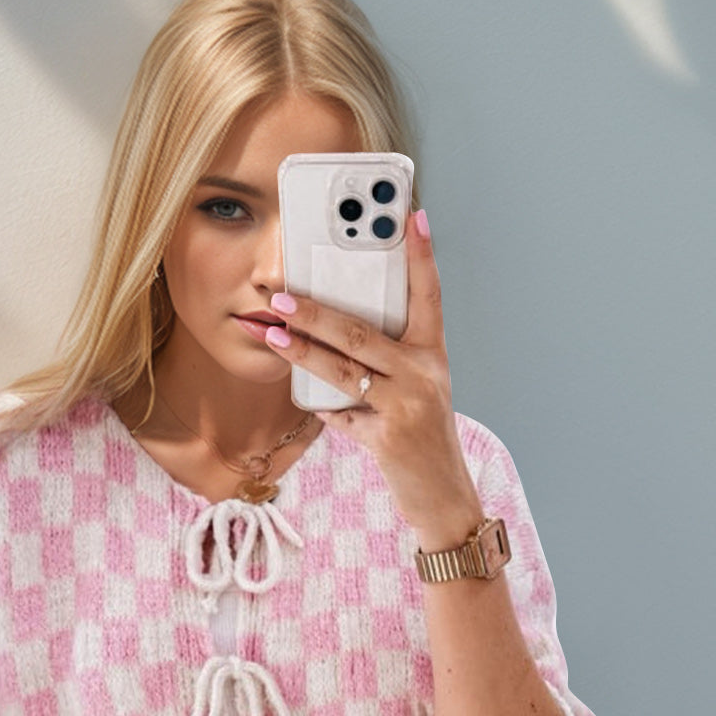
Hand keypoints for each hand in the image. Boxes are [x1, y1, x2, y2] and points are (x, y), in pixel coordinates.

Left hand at [264, 207, 481, 536]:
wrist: (444, 499)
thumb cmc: (422, 441)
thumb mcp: (416, 393)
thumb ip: (384, 365)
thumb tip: (330, 339)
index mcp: (433, 356)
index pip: (429, 294)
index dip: (420, 255)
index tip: (410, 215)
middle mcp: (425, 374)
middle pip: (364, 331)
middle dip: (317, 310)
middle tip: (281, 293)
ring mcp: (409, 405)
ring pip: (346, 368)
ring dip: (303, 350)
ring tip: (271, 332)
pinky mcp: (390, 437)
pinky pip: (342, 416)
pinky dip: (325, 410)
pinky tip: (310, 403)